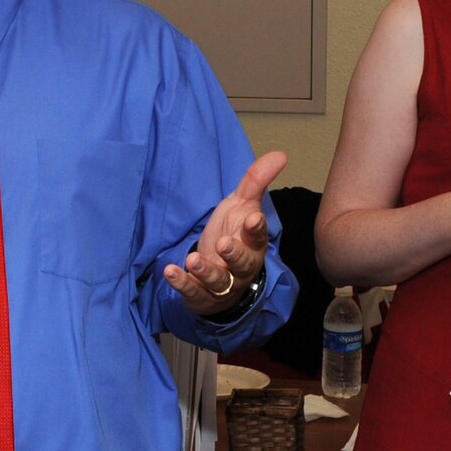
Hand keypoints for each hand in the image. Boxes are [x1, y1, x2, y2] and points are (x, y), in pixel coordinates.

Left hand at [165, 150, 287, 315]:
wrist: (220, 276)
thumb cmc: (233, 236)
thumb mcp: (241, 207)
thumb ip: (255, 182)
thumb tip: (281, 154)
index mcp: (252, 244)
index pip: (258, 237)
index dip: (256, 229)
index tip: (253, 218)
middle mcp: (241, 267)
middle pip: (243, 263)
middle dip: (234, 254)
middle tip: (224, 244)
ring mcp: (222, 284)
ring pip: (218, 281)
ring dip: (206, 271)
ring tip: (193, 260)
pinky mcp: (201, 295)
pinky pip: (193, 292)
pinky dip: (182, 283)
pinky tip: (170, 271)